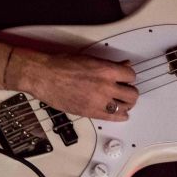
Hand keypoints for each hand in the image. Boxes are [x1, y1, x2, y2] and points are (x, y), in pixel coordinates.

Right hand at [7, 49, 138, 121]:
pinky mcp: (91, 112)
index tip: (127, 79)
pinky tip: (120, 114)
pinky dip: (120, 116)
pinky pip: (113, 118)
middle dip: (131, 92)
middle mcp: (105, 86)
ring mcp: (99, 101)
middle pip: (132, 94)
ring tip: (123, 103)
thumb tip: (122, 64)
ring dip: (126, 105)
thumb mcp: (89, 58)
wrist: (44, 76)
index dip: (129, 77)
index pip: (131, 75)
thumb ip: (109, 64)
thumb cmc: (61, 65)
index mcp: (106, 70)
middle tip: (127, 91)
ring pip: (125, 107)